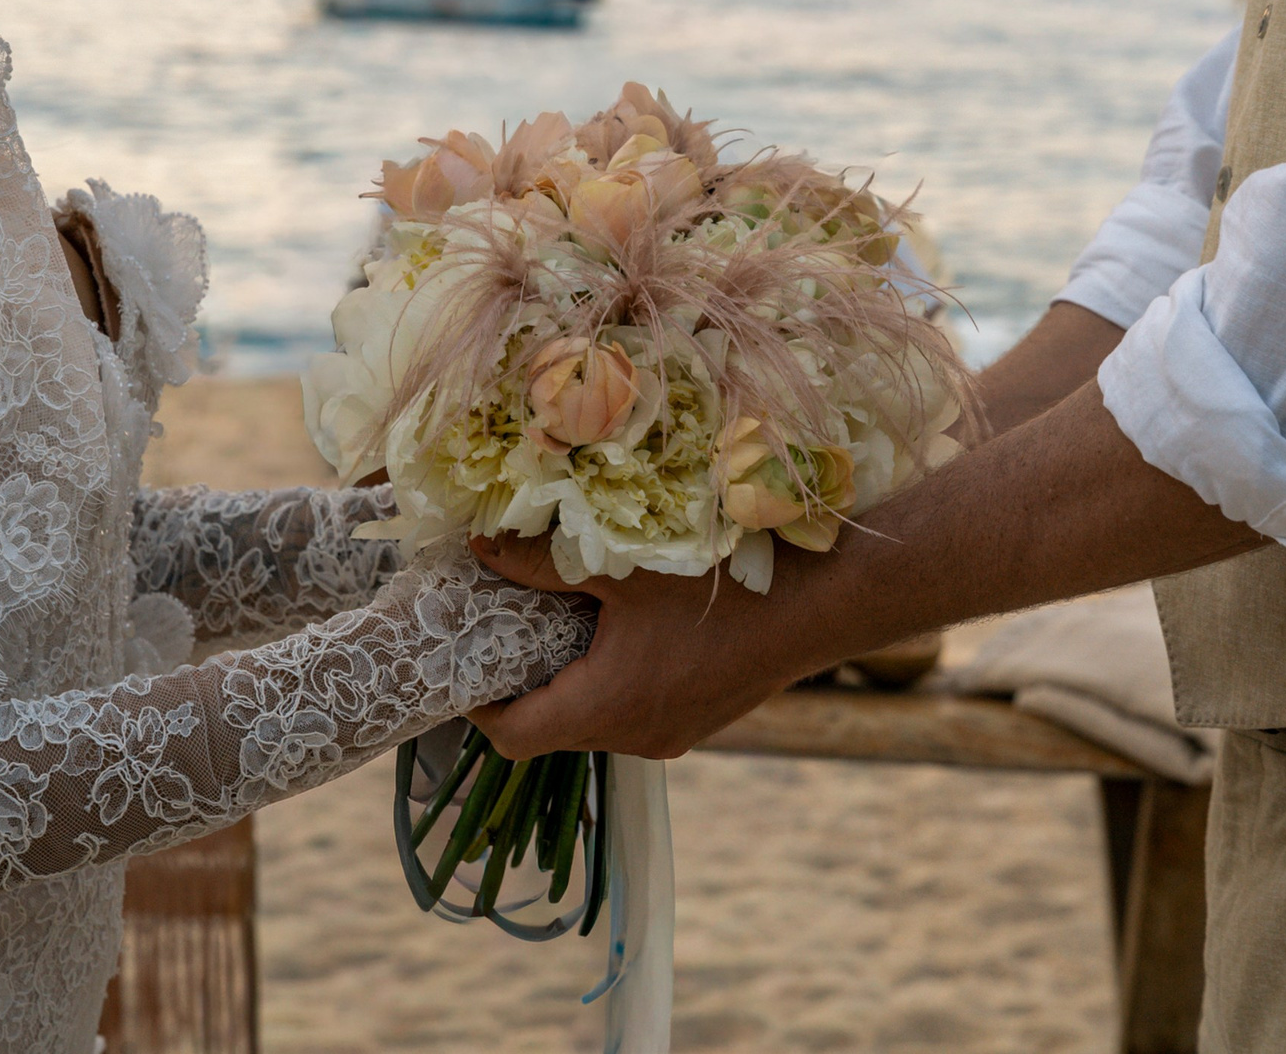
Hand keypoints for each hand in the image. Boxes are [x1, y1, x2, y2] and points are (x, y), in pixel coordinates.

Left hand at [467, 534, 823, 760]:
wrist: (823, 604)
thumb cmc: (721, 584)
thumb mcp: (621, 563)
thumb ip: (542, 561)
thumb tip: (481, 546)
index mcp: (607, 707)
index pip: (513, 738)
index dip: (476, 705)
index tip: (462, 662)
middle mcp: (634, 738)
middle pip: (551, 730)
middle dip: (521, 683)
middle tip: (502, 626)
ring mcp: (671, 735)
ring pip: (593, 721)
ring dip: (569, 679)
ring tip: (557, 619)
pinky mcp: (697, 721)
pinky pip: (632, 711)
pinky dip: (610, 679)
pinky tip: (618, 627)